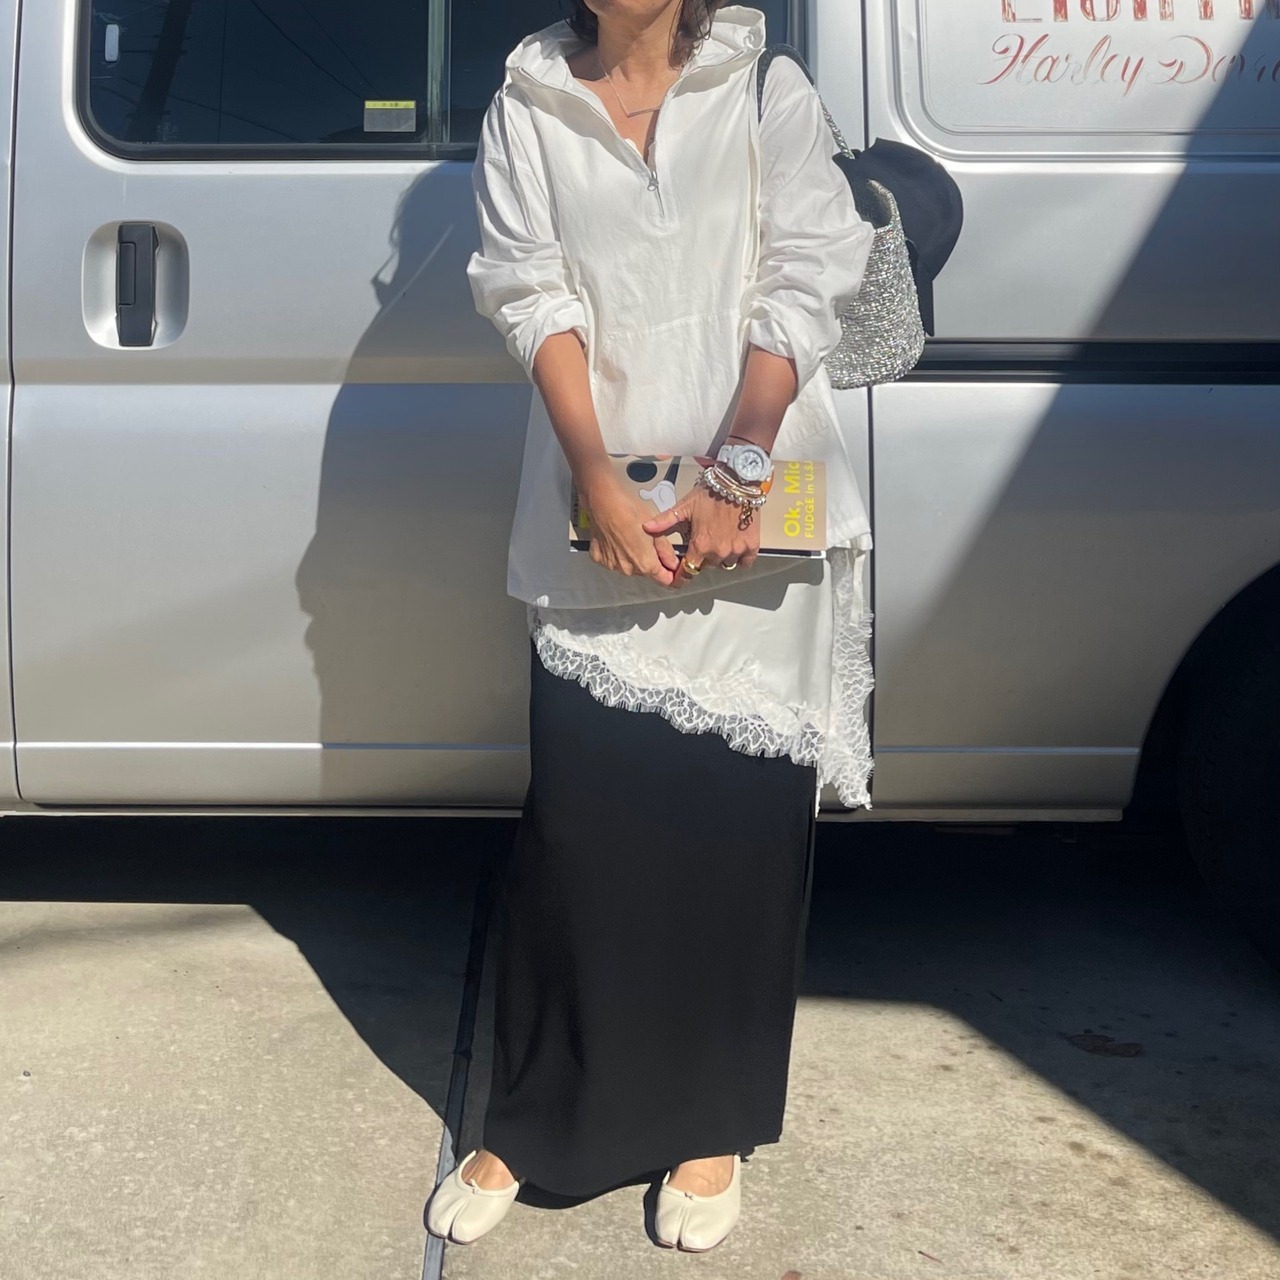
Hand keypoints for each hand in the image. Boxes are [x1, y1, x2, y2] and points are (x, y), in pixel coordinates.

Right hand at [583, 477, 680, 586]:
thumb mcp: (656, 530)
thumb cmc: (631, 511)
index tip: (671, 567)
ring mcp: (612, 565)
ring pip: (629, 567)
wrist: (604, 502)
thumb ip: (666, 551)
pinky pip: (613, 561)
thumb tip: (674, 564)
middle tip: (647, 542)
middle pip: (646, 572)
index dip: (671, 574)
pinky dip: (616, 554)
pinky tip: (617, 538)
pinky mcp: (599, 559)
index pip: (664, 580)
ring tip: (630, 538)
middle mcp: (628, 570)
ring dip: (632, 558)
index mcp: (645, 564)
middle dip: (650, 561)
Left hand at [641, 474, 761, 586]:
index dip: (684, 572)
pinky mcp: (752, 546)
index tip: (683, 572)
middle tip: (705, 541)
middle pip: (708, 566)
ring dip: (722, 557)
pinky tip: (735, 545)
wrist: (737, 482)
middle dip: (704, 557)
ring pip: (726, 564)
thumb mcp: (685, 506)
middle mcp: (718, 553)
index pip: (689, 571)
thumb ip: (666, 521)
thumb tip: (646, 527)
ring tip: (720, 540)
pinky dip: (741, 558)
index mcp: (700, 546)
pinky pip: (745, 562)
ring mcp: (736, 550)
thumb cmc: (709, 493)